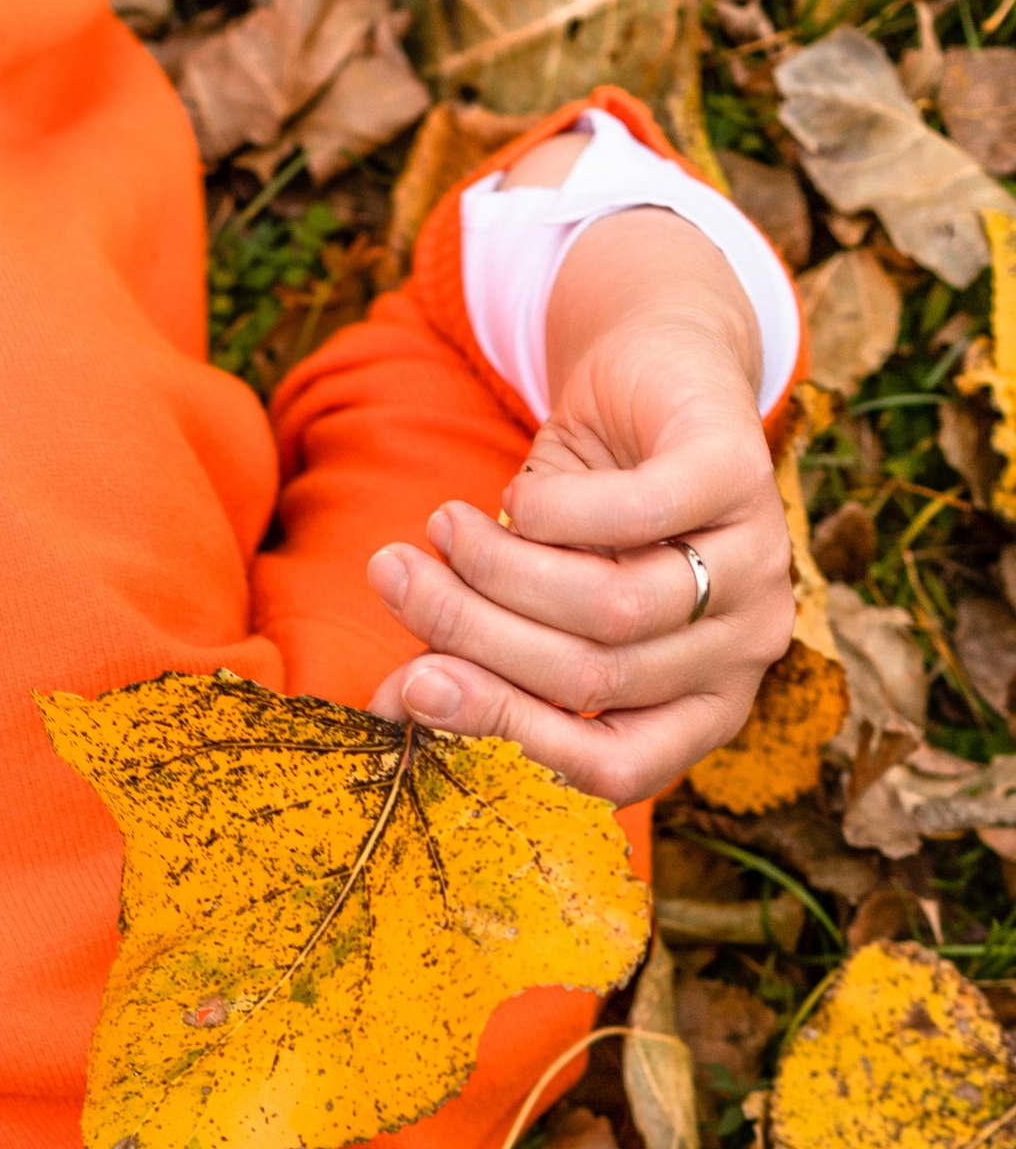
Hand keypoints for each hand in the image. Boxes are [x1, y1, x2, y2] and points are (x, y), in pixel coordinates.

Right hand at [365, 203, 793, 804]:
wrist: (654, 380)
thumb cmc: (585, 515)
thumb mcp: (525, 598)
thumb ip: (472, 657)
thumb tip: (391, 708)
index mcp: (701, 709)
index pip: (617, 767)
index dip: (507, 731)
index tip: (413, 686)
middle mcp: (744, 651)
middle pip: (596, 678)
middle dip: (474, 633)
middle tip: (395, 582)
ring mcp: (758, 565)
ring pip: (614, 609)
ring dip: (503, 570)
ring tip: (441, 530)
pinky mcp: (744, 474)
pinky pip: (639, 516)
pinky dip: (556, 513)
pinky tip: (514, 497)